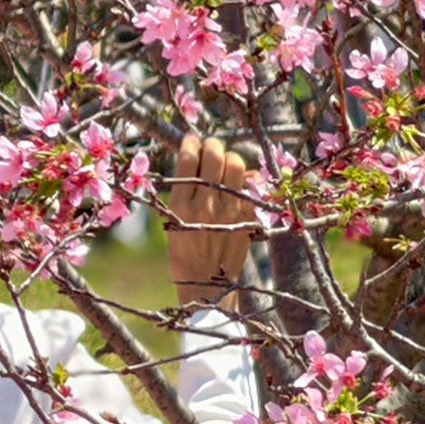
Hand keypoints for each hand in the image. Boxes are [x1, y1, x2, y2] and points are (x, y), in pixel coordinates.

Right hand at [163, 135, 259, 307]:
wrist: (206, 283)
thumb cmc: (183, 250)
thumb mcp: (172, 220)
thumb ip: (183, 191)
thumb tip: (194, 159)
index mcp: (181, 205)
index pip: (188, 158)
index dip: (190, 142)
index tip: (191, 140)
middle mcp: (206, 204)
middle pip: (215, 156)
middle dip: (212, 145)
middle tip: (209, 148)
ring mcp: (230, 210)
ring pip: (236, 165)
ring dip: (229, 158)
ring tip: (224, 163)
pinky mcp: (248, 217)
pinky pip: (251, 184)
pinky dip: (245, 178)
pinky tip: (238, 181)